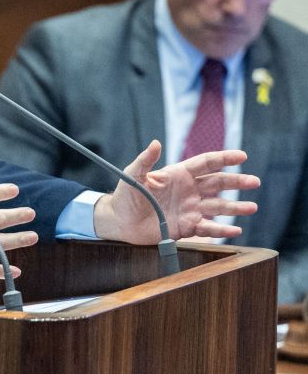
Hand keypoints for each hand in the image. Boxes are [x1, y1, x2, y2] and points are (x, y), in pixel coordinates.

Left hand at [94, 140, 258, 243]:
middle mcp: (188, 190)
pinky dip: (221, 229)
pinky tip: (235, 230)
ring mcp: (190, 209)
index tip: (241, 156)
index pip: (205, 163)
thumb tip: (155, 143)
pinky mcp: (187, 227)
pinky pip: (208, 228)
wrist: (120, 221)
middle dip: (236, 182)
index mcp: (178, 174)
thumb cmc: (125, 195)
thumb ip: (145, 160)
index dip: (223, 158)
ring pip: (218, 206)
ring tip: (252, 207)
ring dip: (235, 207)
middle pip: (217, 184)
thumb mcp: (133, 175)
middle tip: (254, 182)